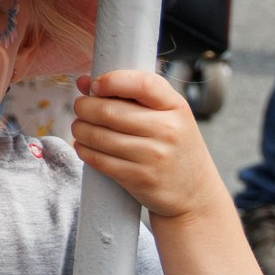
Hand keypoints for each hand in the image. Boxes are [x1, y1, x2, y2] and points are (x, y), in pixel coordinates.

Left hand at [69, 68, 230, 223]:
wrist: (195, 194)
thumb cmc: (174, 147)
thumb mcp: (167, 116)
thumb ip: (130, 94)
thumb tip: (84, 82)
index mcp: (176, 107)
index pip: (142, 83)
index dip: (111, 81)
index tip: (96, 86)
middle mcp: (167, 130)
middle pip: (108, 111)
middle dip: (84, 107)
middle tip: (80, 108)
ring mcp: (154, 156)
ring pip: (98, 135)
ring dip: (79, 129)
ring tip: (80, 127)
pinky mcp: (139, 178)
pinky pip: (98, 159)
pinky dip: (84, 150)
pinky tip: (84, 146)